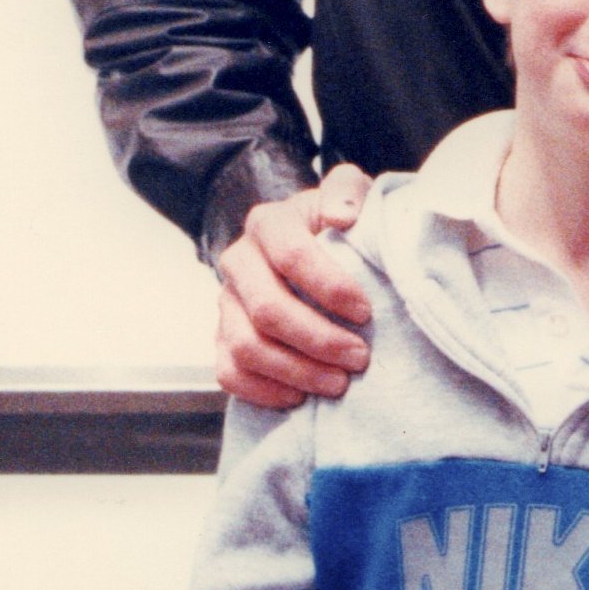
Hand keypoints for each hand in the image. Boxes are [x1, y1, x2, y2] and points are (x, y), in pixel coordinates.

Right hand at [215, 164, 375, 407]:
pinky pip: (228, 373)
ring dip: (296, 372)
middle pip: (268, 309)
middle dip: (318, 339)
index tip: (366, 312)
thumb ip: (347, 191)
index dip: (330, 287)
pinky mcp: (222, 337)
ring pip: (247, 347)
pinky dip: (264, 391)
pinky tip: (300, 397)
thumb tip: (341, 216)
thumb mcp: (348, 194)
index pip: (291, 255)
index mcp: (269, 223)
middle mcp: (239, 261)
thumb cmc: (338, 224)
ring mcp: (226, 302)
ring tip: (339, 383)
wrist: (307, 245)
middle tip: (360, 357)